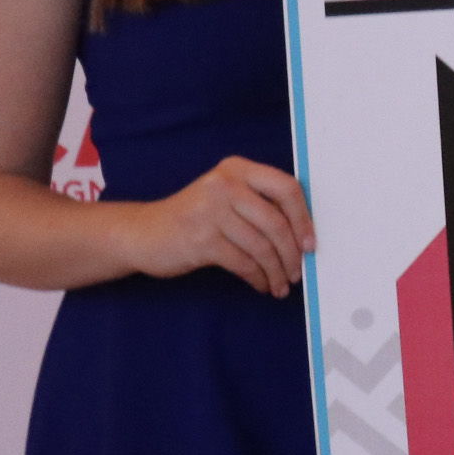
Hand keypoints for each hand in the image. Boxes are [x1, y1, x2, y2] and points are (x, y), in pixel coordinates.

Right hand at [121, 155, 314, 296]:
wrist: (143, 233)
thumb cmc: (195, 218)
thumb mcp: (226, 197)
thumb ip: (259, 204)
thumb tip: (303, 236)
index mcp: (237, 169)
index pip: (286, 187)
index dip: (304, 218)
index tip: (310, 244)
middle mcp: (224, 184)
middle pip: (276, 222)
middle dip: (291, 253)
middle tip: (297, 272)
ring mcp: (211, 211)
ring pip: (261, 247)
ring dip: (276, 271)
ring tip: (280, 284)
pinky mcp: (201, 239)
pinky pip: (243, 263)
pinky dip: (257, 278)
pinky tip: (260, 285)